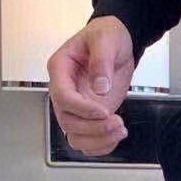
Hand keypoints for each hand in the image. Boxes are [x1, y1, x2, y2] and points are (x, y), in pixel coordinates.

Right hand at [46, 15, 134, 155]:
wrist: (117, 42)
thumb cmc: (106, 35)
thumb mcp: (105, 39)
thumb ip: (101, 61)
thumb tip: (99, 86)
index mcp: (60, 69)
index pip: (63, 97)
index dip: (82, 109)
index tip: (103, 111)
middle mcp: (64, 90)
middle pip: (67, 121)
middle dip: (93, 127)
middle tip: (117, 122)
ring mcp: (76, 106)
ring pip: (75, 135)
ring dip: (97, 139)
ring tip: (120, 130)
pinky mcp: (89, 116)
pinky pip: (87, 139)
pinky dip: (101, 144)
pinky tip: (116, 136)